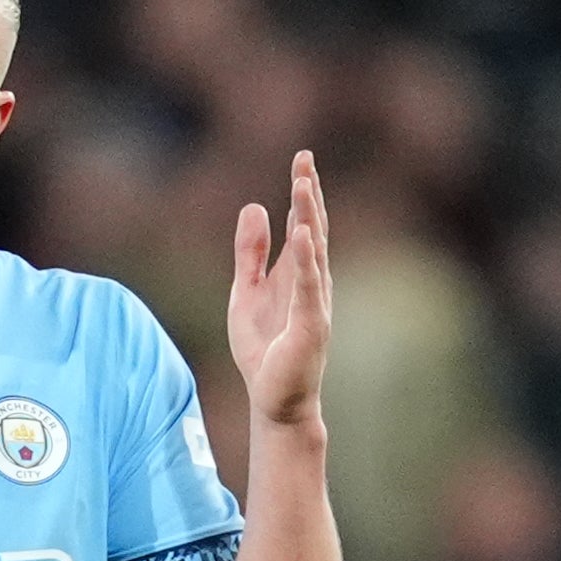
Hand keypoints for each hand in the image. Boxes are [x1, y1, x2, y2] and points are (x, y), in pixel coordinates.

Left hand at [228, 149, 332, 430]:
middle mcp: (312, 283)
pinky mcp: (311, 325)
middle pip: (312, 229)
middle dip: (309, 194)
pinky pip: (310, 287)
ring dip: (309, 217)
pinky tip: (302, 234)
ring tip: (303, 184)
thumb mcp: (245, 291)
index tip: (302, 159)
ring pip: (313, 251)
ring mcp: (315, 303)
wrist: (274, 400)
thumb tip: (255, 206)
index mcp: (297, 274)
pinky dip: (307, 260)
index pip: (304, 224)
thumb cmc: (264, 350)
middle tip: (304, 159)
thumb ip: (250, 252)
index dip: (303, 192)